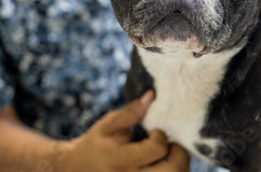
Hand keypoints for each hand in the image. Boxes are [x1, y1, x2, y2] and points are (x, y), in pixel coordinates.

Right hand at [59, 91, 188, 171]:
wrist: (81, 169)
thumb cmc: (98, 143)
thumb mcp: (108, 125)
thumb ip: (131, 112)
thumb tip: (152, 95)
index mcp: (121, 160)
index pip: (157, 149)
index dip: (161, 136)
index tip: (154, 131)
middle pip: (173, 170)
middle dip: (179, 152)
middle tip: (170, 143)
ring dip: (180, 162)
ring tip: (168, 152)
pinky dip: (175, 169)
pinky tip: (165, 162)